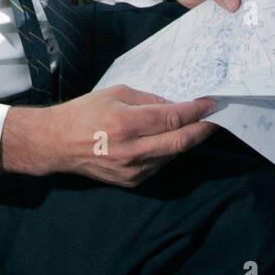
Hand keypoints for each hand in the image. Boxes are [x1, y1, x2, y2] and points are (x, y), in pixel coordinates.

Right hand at [0, 86, 217, 187]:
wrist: (57, 144)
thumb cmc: (84, 112)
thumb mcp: (115, 93)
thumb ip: (148, 99)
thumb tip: (176, 105)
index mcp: (126, 123)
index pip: (173, 118)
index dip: (196, 110)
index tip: (211, 103)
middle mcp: (132, 150)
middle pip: (180, 142)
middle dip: (203, 129)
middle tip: (217, 118)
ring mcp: (133, 170)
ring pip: (172, 155)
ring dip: (187, 140)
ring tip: (197, 126)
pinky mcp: (132, 181)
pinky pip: (160, 164)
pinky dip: (170, 151)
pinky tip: (171, 140)